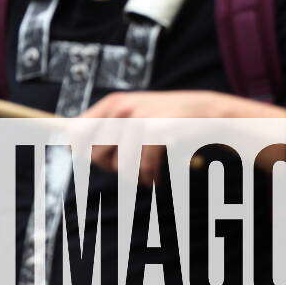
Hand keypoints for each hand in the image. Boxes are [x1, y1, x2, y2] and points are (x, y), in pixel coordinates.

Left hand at [80, 90, 285, 183]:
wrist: (214, 115)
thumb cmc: (170, 123)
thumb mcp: (135, 118)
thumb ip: (105, 131)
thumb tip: (71, 147)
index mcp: (113, 104)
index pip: (75, 133)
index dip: (82, 152)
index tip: (99, 161)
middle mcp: (122, 108)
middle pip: (94, 154)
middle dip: (113, 167)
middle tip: (134, 166)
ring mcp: (140, 119)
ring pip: (120, 167)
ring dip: (136, 178)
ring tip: (150, 173)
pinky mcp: (158, 133)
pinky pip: (143, 172)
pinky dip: (152, 180)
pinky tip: (161, 176)